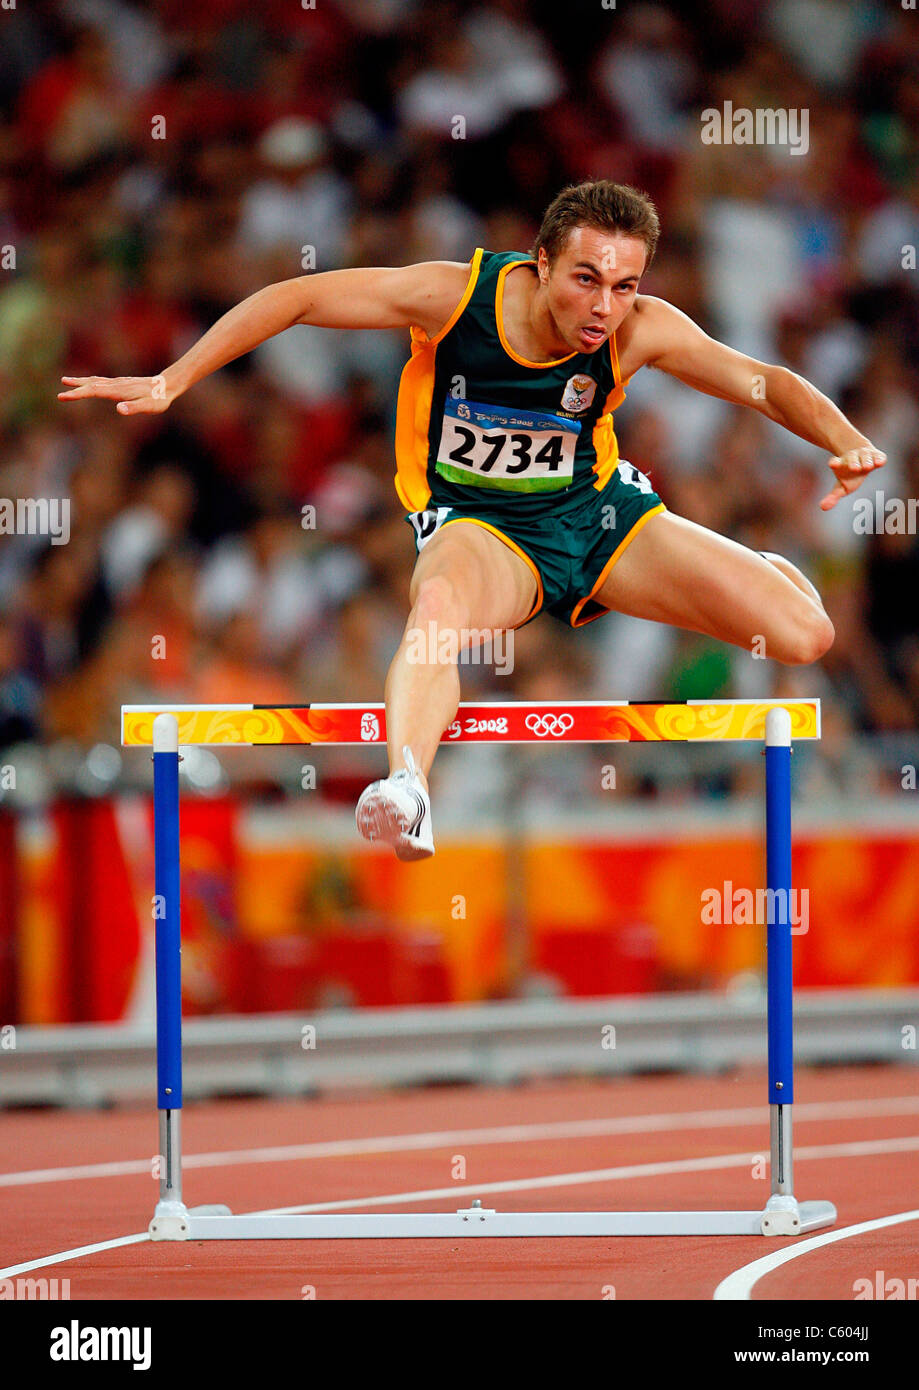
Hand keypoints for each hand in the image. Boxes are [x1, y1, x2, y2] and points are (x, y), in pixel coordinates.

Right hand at [57, 373, 177, 414]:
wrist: (167, 385)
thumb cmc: (158, 398)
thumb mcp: (149, 406)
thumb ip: (134, 408)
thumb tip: (119, 409)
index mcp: (118, 391)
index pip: (93, 391)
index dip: (78, 394)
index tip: (63, 396)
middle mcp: (116, 384)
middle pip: (91, 384)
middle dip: (75, 388)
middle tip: (60, 392)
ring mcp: (118, 383)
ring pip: (95, 381)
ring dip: (80, 382)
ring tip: (65, 381)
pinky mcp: (121, 383)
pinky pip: (101, 381)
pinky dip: (90, 382)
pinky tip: (88, 383)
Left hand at [819, 446, 885, 510]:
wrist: (861, 456)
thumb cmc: (850, 476)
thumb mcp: (841, 487)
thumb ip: (833, 497)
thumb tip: (823, 507)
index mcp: (840, 464)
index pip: (835, 462)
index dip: (834, 463)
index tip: (833, 464)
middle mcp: (852, 457)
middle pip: (851, 459)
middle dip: (853, 463)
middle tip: (854, 468)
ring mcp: (864, 455)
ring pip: (865, 456)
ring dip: (866, 461)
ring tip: (867, 467)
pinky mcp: (876, 455)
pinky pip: (878, 456)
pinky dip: (879, 459)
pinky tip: (879, 463)